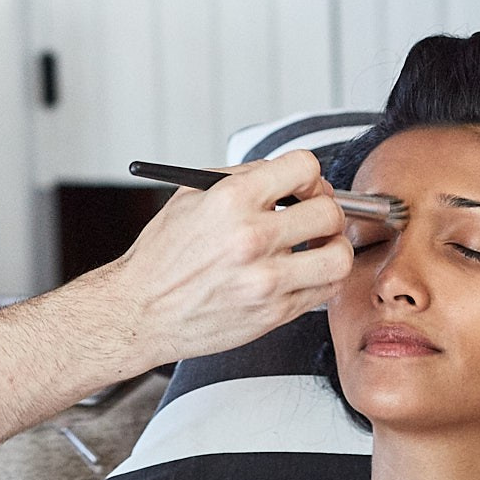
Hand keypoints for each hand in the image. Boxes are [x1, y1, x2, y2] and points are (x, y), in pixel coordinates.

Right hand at [99, 151, 350, 368]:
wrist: (141, 310)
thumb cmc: (162, 255)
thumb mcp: (191, 197)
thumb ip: (241, 179)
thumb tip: (286, 175)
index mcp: (231, 199)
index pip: (305, 167)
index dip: (310, 176)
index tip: (304, 188)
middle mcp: (251, 237)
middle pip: (329, 212)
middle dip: (326, 210)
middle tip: (314, 217)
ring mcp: (266, 279)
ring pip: (338, 256)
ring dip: (334, 247)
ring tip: (318, 247)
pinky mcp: (274, 312)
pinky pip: (324, 291)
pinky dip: (321, 278)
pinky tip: (304, 273)